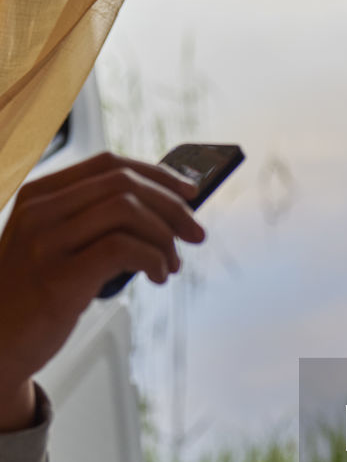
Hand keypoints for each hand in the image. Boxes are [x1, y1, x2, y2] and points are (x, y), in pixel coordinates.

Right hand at [0, 152, 203, 429]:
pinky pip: (123, 249)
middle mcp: (40, 210)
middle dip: (173, 207)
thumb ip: (95, 225)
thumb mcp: (58, 247)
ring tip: (171, 265)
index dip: (157, 174)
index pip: (109, 165)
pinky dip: (153, 259)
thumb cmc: (35, 296)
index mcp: (40, 195)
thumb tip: (165, 213)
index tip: (190, 193)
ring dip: (164, 237)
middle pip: (125, 184)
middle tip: (196, 235)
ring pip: (128, 211)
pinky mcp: (59, 277)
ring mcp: (46, 241)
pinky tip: (158, 277)